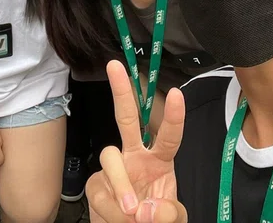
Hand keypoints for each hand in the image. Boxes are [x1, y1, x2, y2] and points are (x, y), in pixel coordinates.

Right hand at [85, 61, 186, 222]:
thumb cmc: (154, 221)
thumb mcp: (173, 219)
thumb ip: (168, 214)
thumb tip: (146, 209)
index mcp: (160, 160)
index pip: (168, 136)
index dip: (173, 116)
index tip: (177, 94)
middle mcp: (135, 156)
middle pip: (127, 118)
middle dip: (121, 91)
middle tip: (114, 66)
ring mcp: (114, 168)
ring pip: (110, 156)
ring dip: (121, 185)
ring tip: (132, 212)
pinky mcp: (95, 185)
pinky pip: (99, 188)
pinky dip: (111, 208)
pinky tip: (120, 218)